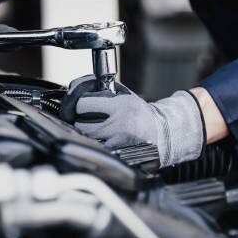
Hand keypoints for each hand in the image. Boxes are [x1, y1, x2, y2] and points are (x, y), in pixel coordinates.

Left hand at [60, 75, 206, 166]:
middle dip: (78, 122)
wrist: (158, 131)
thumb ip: (105, 90)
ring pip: (89, 139)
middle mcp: (118, 124)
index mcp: (119, 106)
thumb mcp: (125, 96)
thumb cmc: (139, 112)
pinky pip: (98, 149)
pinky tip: (98, 139)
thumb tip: (81, 85)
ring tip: (89, 128)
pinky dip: (95, 144)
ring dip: (85, 134)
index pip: (85, 105)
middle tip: (81, 119)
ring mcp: (118, 140)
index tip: (80, 106)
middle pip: (83, 126)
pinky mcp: (119, 152)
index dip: (78, 105)